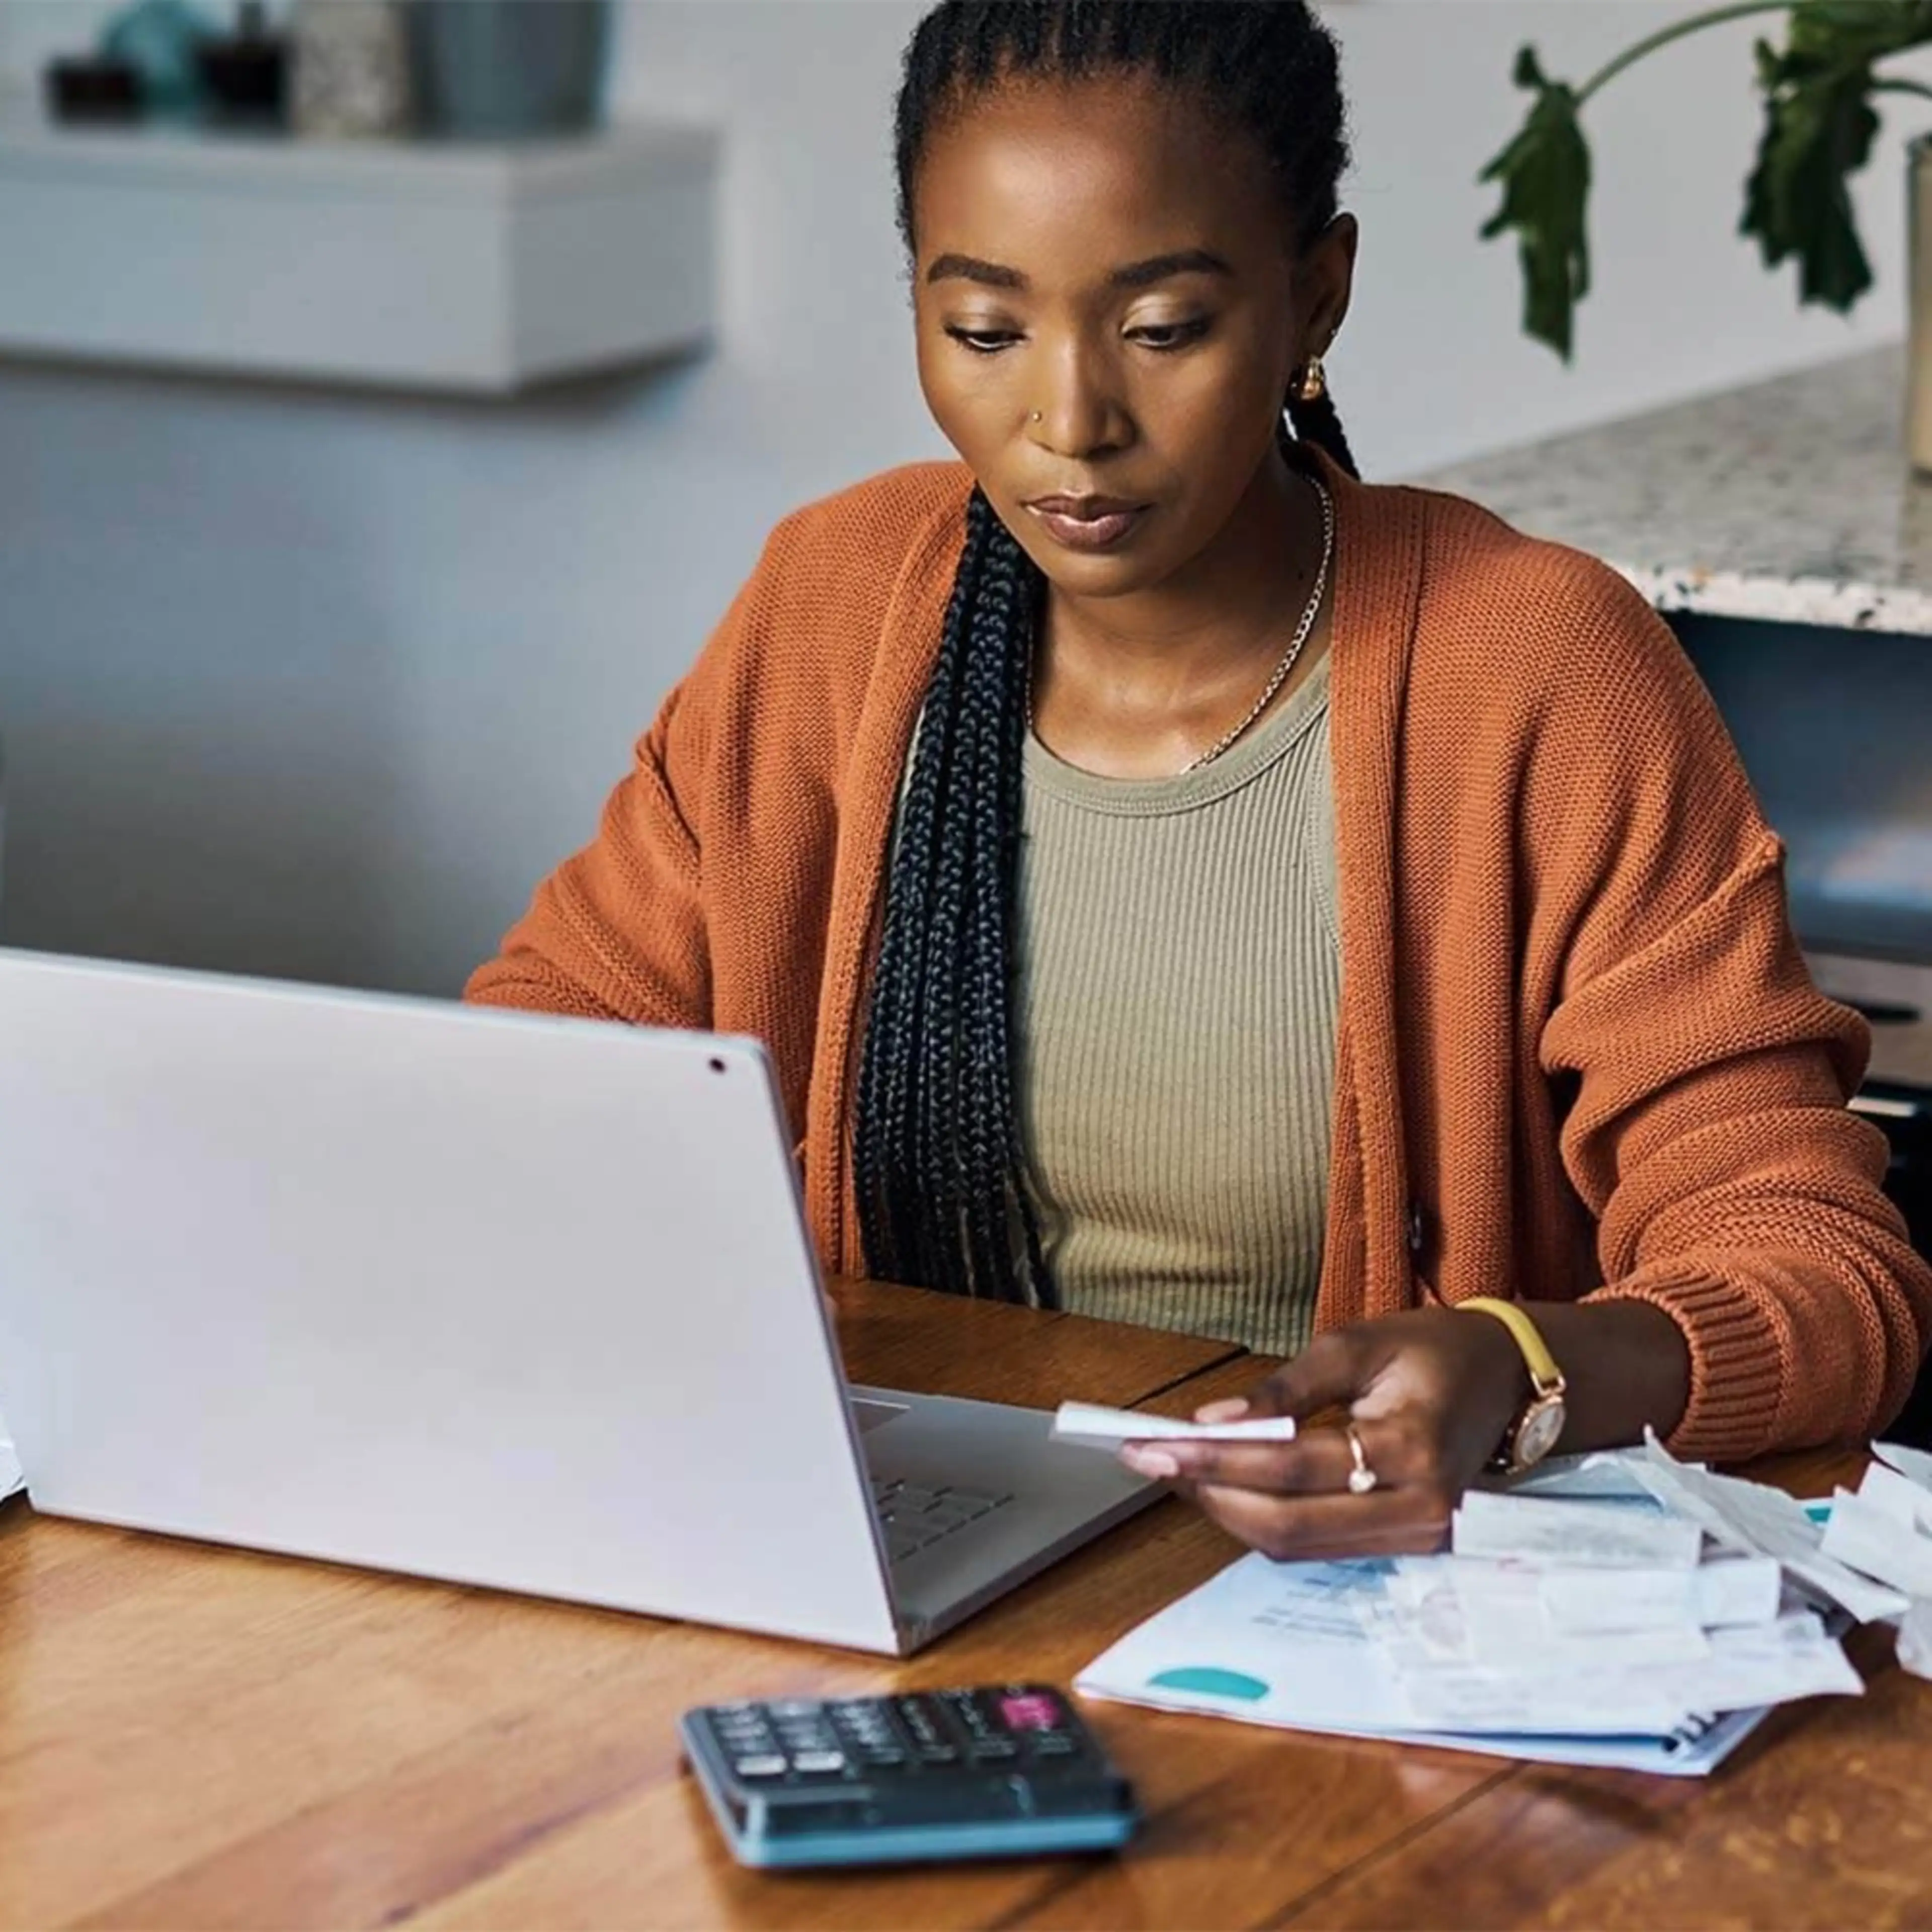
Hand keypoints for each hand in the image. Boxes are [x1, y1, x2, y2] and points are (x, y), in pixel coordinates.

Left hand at [1119, 1307, 1529, 1560]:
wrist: (1508, 1380)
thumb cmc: (1432, 1351)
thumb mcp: (1355, 1345)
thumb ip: (1284, 1390)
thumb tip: (1213, 1422)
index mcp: (1411, 1447)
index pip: (1291, 1467)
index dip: (1216, 1460)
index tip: (1154, 1444)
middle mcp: (1420, 1509)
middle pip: (1288, 1524)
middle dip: (1210, 1494)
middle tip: (1150, 1460)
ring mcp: (1420, 1539)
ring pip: (1298, 1545)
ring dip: (1229, 1511)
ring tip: (1179, 1469)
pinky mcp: (1410, 1548)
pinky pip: (1320, 1544)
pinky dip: (1266, 1519)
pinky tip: (1228, 1485)